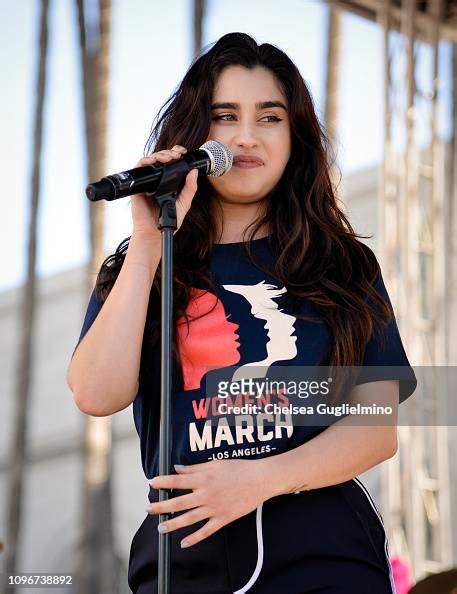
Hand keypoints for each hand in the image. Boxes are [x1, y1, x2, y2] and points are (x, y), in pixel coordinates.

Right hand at [130, 145, 197, 240]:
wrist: (155, 232)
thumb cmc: (169, 220)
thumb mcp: (184, 203)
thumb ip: (190, 188)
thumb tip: (194, 172)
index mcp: (168, 182)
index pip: (171, 163)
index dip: (175, 153)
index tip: (183, 152)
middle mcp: (157, 179)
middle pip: (161, 159)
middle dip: (169, 152)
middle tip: (176, 154)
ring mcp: (147, 182)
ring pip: (150, 160)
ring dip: (159, 154)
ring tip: (168, 157)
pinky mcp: (138, 186)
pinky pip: (138, 169)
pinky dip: (145, 161)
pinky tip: (153, 162)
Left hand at [147, 459, 271, 547]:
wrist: (260, 479)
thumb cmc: (239, 468)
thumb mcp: (215, 463)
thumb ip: (195, 467)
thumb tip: (177, 468)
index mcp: (204, 478)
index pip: (177, 480)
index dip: (162, 482)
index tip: (151, 483)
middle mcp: (206, 494)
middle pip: (179, 502)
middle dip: (161, 505)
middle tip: (149, 508)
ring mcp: (214, 508)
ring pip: (189, 518)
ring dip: (173, 523)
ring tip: (160, 528)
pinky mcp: (223, 518)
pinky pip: (206, 531)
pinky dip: (194, 538)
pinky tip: (184, 543)